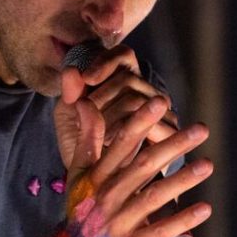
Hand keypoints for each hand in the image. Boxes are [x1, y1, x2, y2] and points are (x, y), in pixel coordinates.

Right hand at [45, 77, 211, 236]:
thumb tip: (86, 102)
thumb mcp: (78, 176)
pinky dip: (182, 220)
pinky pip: (160, 231)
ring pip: (154, 196)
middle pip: (144, 165)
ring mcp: (119, 222)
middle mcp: (107, 196)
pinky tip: (205, 208)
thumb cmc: (80, 214)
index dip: (141, 121)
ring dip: (182, 180)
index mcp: (97, 176)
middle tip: (201, 129)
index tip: (161, 102)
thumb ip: (87, 139)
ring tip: (208, 165)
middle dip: (173, 145)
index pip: (122, 143)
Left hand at [63, 45, 178, 146]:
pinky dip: (127, 132)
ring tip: (94, 133)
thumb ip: (70, 94)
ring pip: (137, 100)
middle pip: (127, 79)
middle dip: (101, 97)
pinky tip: (110, 142)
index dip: (105, 62)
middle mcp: (145, 90)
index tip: (87, 78)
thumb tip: (71, 70)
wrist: (98, 181)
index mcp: (123, 79)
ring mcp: (160, 109)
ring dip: (110, 116)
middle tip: (82, 120)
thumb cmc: (82, 143)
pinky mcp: (168, 131)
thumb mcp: (68, 117)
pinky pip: (150, 123)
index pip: (123, 55)